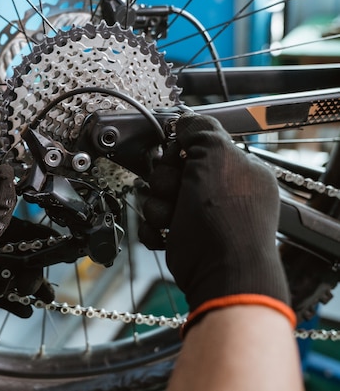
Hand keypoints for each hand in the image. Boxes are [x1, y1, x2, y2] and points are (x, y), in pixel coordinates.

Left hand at [0, 218, 55, 317]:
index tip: (61, 244)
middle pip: (23, 256)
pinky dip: (15, 303)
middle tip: (46, 287)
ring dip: (31, 289)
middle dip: (37, 272)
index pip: (23, 228)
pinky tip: (26, 311)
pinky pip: (2, 294)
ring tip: (44, 301)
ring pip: (15, 276)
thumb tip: (8, 174)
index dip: (43, 237)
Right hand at [138, 113, 293, 328]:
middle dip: (166, 181)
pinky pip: (154, 223)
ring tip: (174, 218)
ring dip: (159, 208)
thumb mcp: (217, 157)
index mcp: (237, 169)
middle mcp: (220, 191)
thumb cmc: (227, 218)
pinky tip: (167, 234)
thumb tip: (187, 118)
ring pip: (158, 198)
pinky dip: (155, 229)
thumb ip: (202, 130)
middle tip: (178, 190)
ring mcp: (201, 216)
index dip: (181, 150)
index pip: (198, 145)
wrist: (221, 272)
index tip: (179, 156)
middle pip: (172, 171)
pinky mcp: (183, 237)